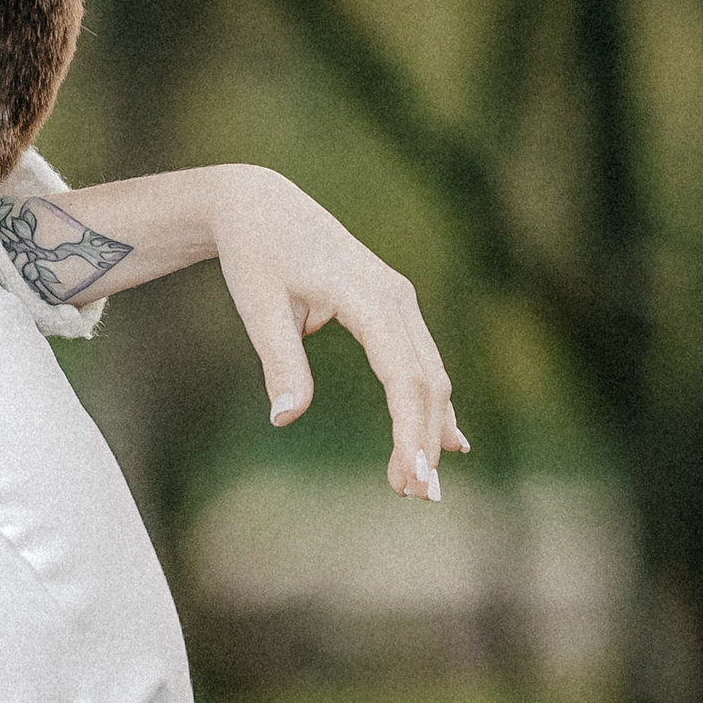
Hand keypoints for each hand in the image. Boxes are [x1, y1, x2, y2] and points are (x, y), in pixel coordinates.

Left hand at [211, 168, 466, 500]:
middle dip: (423, 441)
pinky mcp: (392, 308)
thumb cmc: (256, 253)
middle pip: (426, 382)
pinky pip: (420, 361)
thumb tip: (285, 417)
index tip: (409, 476)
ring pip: (429, 375)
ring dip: (430, 429)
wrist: (260, 204)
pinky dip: (430, 403)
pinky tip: (446, 442)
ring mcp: (400, 302)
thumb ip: (279, 360)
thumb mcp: (259, 306)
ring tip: (420, 486)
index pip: (404, 377)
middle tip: (416, 497)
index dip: (410, 431)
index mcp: (371, 298)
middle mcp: (397, 299)